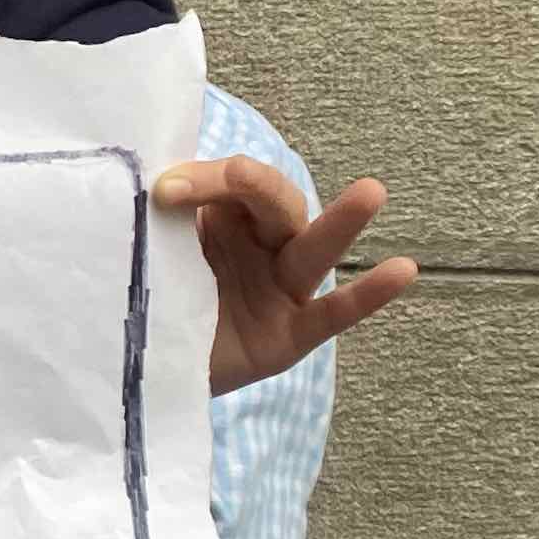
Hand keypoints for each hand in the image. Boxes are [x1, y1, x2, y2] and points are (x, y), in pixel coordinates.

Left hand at [151, 157, 418, 395]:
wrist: (136, 362)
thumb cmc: (145, 292)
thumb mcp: (147, 248)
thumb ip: (155, 216)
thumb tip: (154, 182)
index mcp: (227, 216)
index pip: (233, 183)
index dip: (207, 180)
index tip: (162, 190)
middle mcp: (260, 247)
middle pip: (276, 206)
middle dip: (255, 188)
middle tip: (234, 177)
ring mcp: (279, 291)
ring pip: (314, 251)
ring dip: (343, 221)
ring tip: (371, 191)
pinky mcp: (288, 336)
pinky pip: (333, 314)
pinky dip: (367, 295)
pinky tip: (402, 270)